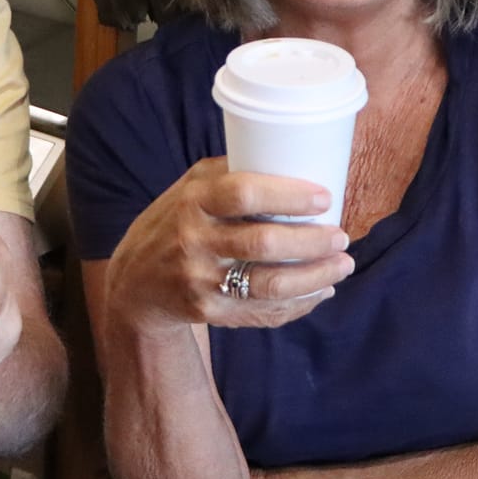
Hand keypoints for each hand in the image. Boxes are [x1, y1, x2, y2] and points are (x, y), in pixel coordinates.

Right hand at [105, 158, 353, 334]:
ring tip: (343, 265)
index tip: (324, 198)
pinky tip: (320, 290)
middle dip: (312, 242)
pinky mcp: (208, 311)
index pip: (244, 192)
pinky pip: (262, 310)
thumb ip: (234, 176)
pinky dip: (298, 302)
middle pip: (264, 242)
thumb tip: (298, 167)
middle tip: (342, 237)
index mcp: (193, 198)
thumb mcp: (192, 188)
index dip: (289, 196)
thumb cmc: (177, 221)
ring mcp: (200, 279)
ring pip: (269, 283)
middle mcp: (193, 239)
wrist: (134, 281)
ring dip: (315, 276)